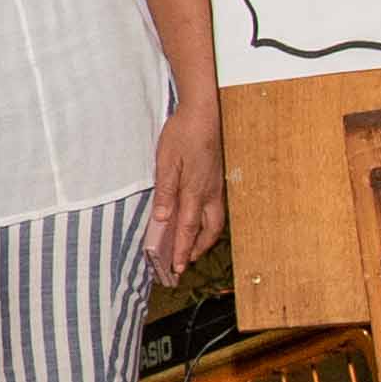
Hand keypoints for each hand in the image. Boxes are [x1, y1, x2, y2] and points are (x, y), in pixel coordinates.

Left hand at [145, 97, 227, 282]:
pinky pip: (215, 209)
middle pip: (207, 231)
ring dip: (204, 238)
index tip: (176, 268)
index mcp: (194, 191)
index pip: (187, 228)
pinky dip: (208, 222)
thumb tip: (163, 218)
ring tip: (192, 246)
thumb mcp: (167, 161)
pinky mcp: (217, 179)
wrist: (205, 113)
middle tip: (184, 262)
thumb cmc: (183, 134)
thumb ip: (165, 191)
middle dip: (196, 249)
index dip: (181, 250)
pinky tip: (200, 221)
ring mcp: (216, 186)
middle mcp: (209, 193)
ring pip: (215, 221)